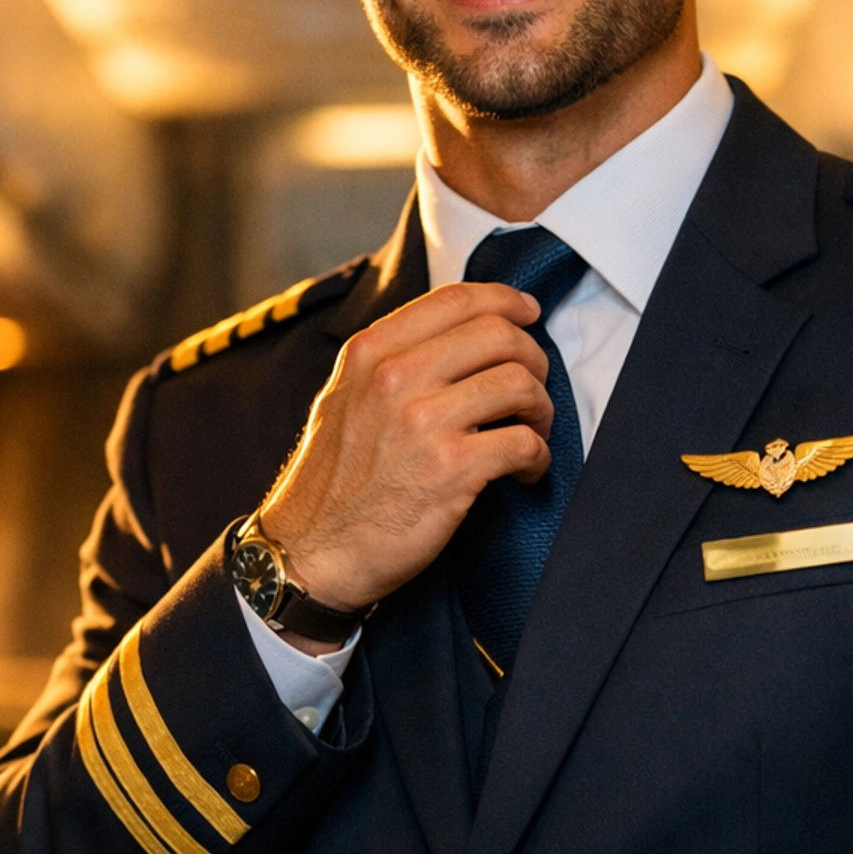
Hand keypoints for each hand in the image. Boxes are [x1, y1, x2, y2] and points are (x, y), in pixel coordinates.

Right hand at [258, 281, 553, 636]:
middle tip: (532, 390)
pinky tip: (524, 472)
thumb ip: (391, 361)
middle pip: (500, 335)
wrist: (312, 554)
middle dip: (534, 360)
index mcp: (370, 353)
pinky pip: (525, 443)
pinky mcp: (451, 469)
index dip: (506, 301)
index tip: (528, 314)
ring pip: (520, 383)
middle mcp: (395, 377)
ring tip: (530, 433)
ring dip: (540, 410)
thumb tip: (457, 337)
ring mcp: (423, 422)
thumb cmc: (332, 484)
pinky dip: (537, 458)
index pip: (457, 299)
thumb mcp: (344, 399)